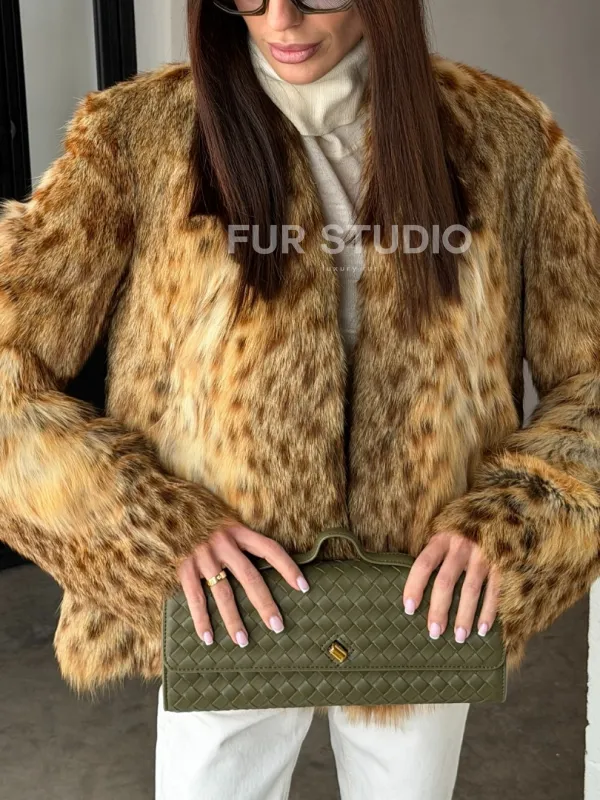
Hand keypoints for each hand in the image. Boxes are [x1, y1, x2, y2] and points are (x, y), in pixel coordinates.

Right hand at [177, 521, 309, 647]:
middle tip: (278, 626)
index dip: (288, 567)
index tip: (304, 587)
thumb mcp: (223, 518)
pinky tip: (208, 637)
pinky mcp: (183, 566)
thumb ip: (238, 538)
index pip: (270, 549)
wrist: (164, 504)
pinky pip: (195, 596)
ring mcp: (203, 555)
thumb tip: (260, 562)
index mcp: (237, 530)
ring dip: (233, 620)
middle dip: (264, 604)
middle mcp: (223, 543)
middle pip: (250, 577)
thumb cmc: (198, 513)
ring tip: (243, 641)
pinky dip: (201, 619)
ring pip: (223, 592)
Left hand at [403, 531, 499, 642]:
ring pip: (470, 589)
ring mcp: (483, 554)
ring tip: (458, 637)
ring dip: (464, 616)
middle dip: (439, 609)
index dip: (414, 586)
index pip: (423, 564)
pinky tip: (482, 629)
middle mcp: (461, 546)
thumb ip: (434, 554)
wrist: (501, 511)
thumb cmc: (464, 529)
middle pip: (445, 581)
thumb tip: (417, 586)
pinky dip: (489, 612)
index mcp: (442, 539)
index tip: (409, 609)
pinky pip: (494, 590)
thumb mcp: (445, 533)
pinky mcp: (502, 563)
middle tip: (434, 632)